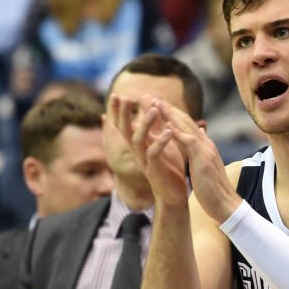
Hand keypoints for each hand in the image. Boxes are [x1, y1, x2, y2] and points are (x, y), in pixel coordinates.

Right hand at [109, 93, 190, 207]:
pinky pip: (154, 153)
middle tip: (123, 98)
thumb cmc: (167, 165)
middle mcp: (137, 151)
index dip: (119, 111)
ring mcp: (144, 160)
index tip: (116, 95)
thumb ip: (155, 121)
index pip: (124, 125)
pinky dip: (161, 141)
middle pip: (125, 130)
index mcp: (138, 144)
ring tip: (154, 109)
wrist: (172, 193)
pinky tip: (169, 130)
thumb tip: (148, 99)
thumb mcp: (161, 139)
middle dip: (124, 114)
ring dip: (146, 124)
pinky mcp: (154, 169)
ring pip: (139, 140)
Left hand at [154, 100, 240, 222]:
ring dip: (170, 114)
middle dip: (169, 109)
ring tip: (156, 104)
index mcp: (205, 146)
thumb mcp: (206, 165)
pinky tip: (165, 124)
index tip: (160, 107)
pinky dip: (176, 131)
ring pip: (186, 127)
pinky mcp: (202, 158)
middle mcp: (206, 144)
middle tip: (153, 98)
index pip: (188, 126)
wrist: (225, 204)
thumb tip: (200, 134)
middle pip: (186, 121)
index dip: (174, 116)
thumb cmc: (214, 189)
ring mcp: (205, 150)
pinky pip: (188, 141)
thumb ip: (201, 149)